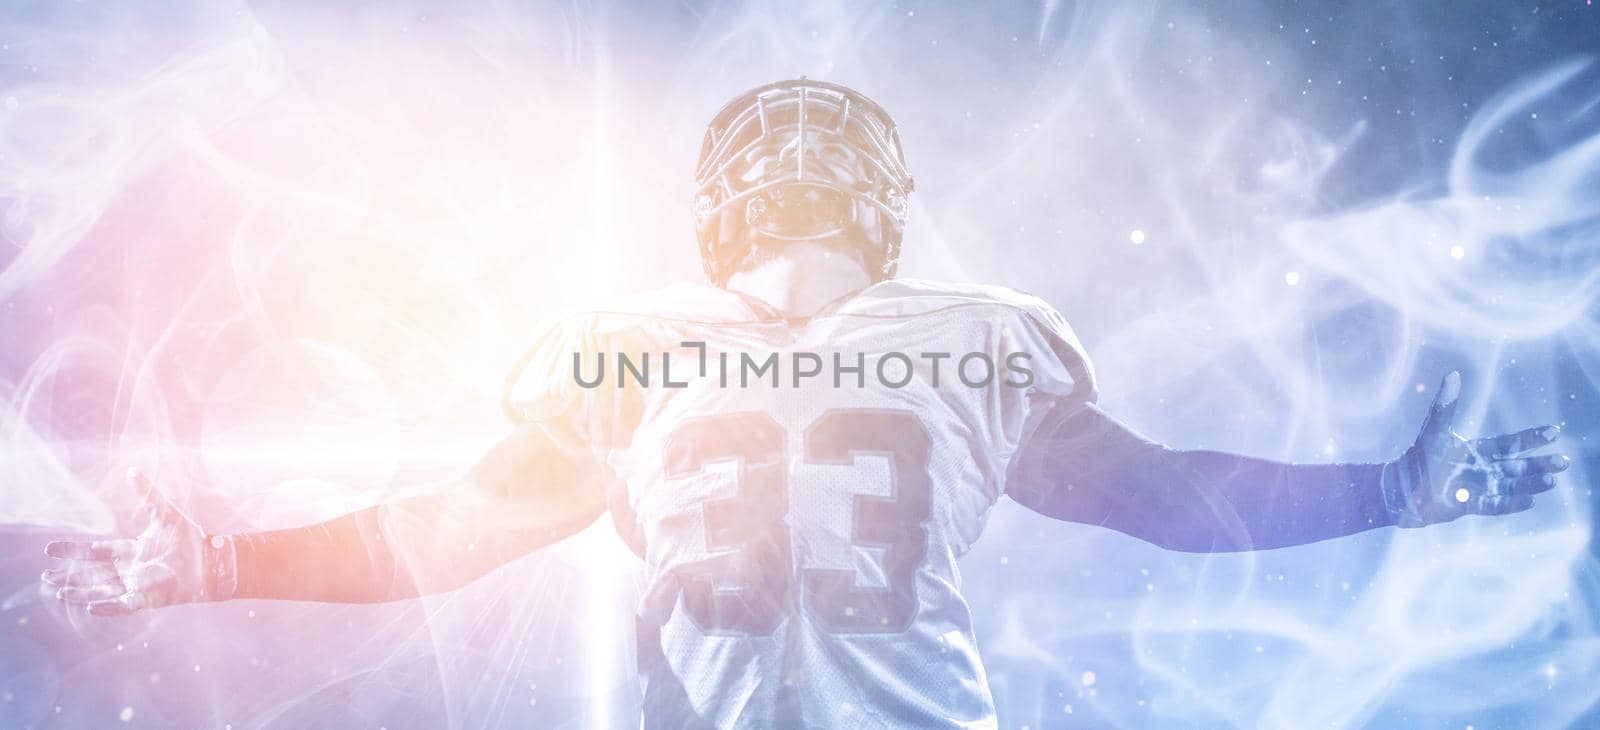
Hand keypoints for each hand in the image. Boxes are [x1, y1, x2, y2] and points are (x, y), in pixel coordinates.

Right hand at [42, 468, 230, 614]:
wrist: (210, 559)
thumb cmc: (188, 538)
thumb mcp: (163, 513)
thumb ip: (147, 493)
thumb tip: (131, 470)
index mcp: (129, 551)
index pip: (94, 552)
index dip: (72, 551)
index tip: (49, 549)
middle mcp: (128, 570)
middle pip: (91, 574)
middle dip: (69, 576)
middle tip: (46, 578)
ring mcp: (136, 585)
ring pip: (100, 591)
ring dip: (79, 592)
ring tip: (57, 592)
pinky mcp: (147, 598)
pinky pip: (122, 605)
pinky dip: (107, 607)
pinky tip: (89, 607)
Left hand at [1384, 371, 1569, 527]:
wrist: (1399, 486)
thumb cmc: (1417, 457)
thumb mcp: (1434, 429)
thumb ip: (1446, 405)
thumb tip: (1454, 374)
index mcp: (1477, 451)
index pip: (1510, 443)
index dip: (1531, 438)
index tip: (1554, 431)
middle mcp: (1482, 469)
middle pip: (1516, 466)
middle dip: (1539, 464)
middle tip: (1564, 462)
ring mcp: (1477, 488)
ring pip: (1510, 485)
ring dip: (1530, 483)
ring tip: (1552, 481)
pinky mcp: (1467, 505)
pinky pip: (1492, 504)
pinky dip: (1509, 503)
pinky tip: (1530, 502)